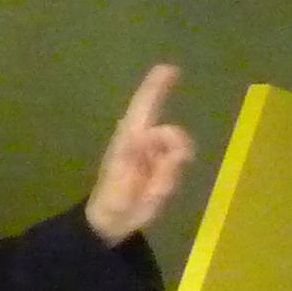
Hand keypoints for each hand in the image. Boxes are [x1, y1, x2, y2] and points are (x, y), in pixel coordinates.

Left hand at [86, 64, 195, 244]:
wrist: (112, 221)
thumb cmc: (114, 201)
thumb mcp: (129, 184)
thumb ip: (153, 165)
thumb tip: (178, 149)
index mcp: (129, 138)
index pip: (144, 105)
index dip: (156, 86)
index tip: (170, 69)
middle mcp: (143, 140)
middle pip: (170, 132)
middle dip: (173, 147)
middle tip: (164, 174)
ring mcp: (154, 153)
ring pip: (179, 148)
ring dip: (172, 168)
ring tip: (156, 188)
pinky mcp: (162, 165)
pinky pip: (177, 163)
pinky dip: (172, 176)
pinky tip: (158, 188)